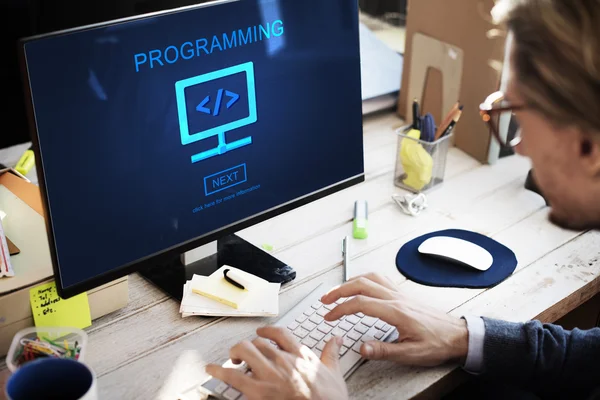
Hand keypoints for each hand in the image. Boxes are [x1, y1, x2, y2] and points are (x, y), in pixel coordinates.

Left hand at [206, 326, 348, 399]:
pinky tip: (211, 369)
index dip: (267, 331)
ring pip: (244, 350)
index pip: (279, 333)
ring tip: (232, 359)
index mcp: (300, 354)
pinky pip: (233, 376)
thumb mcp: (334, 374)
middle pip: (258, 342)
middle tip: (245, 353)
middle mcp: (282, 360)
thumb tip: (336, 339)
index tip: (261, 332)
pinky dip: (219, 371)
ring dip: (235, 353)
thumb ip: (331, 354)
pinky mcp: (258, 391)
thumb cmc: (330, 399)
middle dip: (249, 346)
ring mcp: (269, 375)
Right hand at [320, 273, 467, 366]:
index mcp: (395, 311)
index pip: (360, 303)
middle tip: (325, 300)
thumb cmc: (437, 343)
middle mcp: (396, 298)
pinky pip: (380, 279)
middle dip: (339, 290)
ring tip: (338, 291)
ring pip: (370, 278)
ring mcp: (400, 293)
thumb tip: (362, 348)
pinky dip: (365, 279)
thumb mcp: (411, 353)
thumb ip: (384, 350)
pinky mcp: (403, 294)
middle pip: (361, 284)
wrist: (458, 335)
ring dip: (350, 282)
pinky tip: (361, 285)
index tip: (329, 316)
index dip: (340, 309)